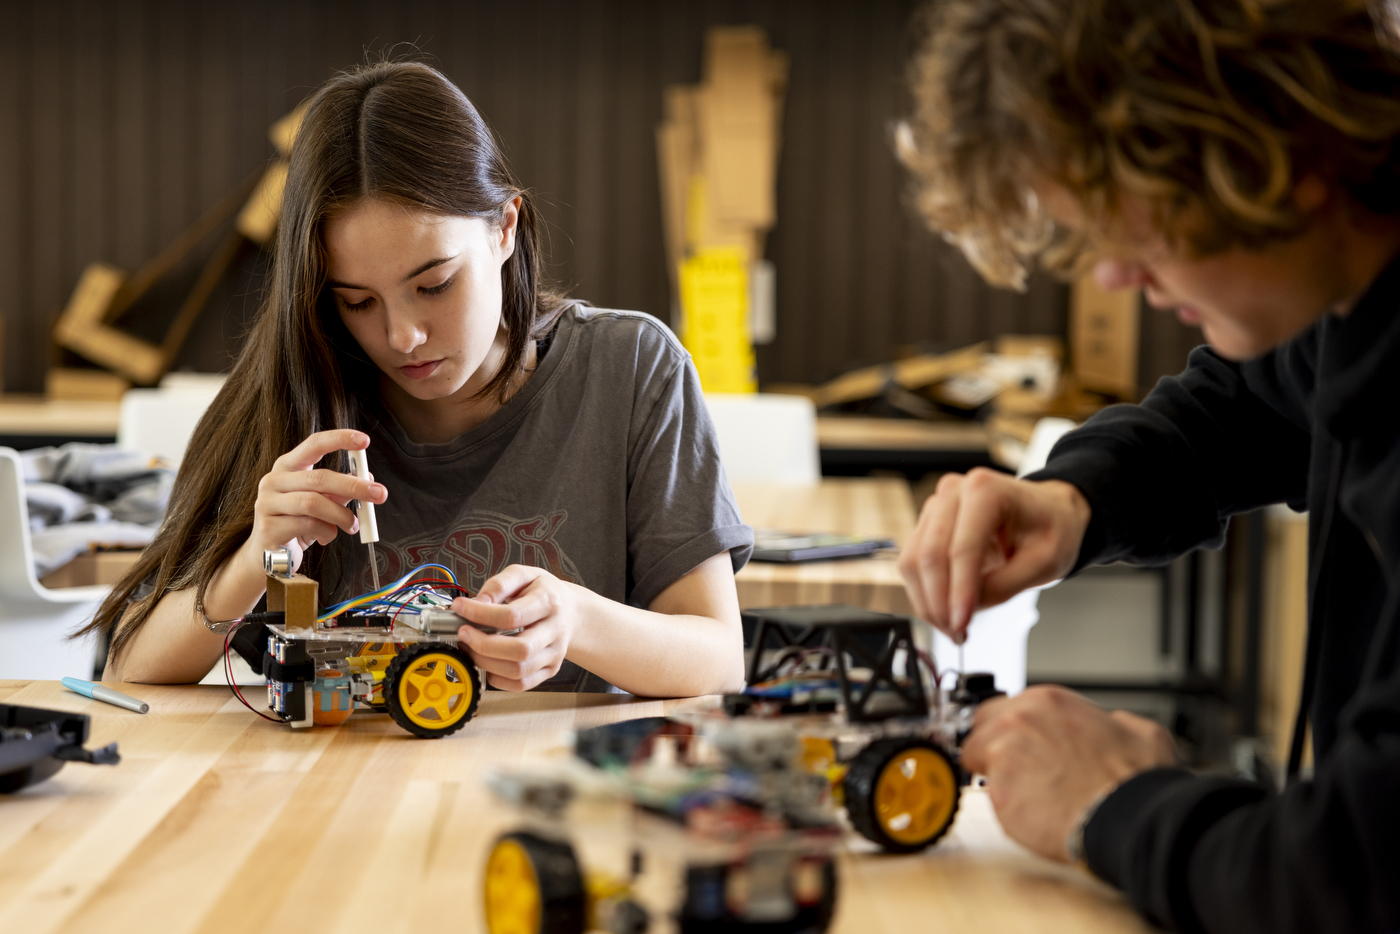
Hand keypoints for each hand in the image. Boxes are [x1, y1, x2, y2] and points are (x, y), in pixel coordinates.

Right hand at [243, 429, 386, 574]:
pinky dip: (326, 532)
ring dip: (342, 515)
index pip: (313, 445)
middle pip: (319, 477)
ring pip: (313, 503)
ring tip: (353, 525)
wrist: (268, 556)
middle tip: (379, 493)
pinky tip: (328, 537)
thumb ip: (341, 491)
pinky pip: (307, 525)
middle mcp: (273, 481)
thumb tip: (368, 479)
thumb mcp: (322, 504)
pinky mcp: (267, 528)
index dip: (339, 439)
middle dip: (353, 486)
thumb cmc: (297, 524)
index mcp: (287, 467)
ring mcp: (266, 504)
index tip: (364, 440)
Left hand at [452, 565, 579, 690]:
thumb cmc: (543, 592)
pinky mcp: (550, 669)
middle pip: (520, 649)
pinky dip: (498, 679)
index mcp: (549, 602)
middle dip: (483, 645)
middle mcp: (555, 630)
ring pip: (519, 670)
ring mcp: (555, 653)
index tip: (460, 608)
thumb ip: (500, 584)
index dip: (480, 614)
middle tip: (464, 633)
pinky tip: (487, 663)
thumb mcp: (524, 574)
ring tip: (471, 648)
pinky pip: (522, 684)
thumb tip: (478, 602)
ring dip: (486, 662)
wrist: (570, 610)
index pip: (512, 615)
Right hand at [897, 469, 1090, 640]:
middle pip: (929, 555)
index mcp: (986, 490)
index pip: (962, 548)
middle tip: (956, 633)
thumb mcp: (1044, 562)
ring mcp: (936, 506)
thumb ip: (1004, 585)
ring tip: (952, 627)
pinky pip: (913, 563)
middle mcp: (953, 492)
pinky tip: (945, 611)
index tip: (961, 625)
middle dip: (939, 602)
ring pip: (913, 561)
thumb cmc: (1051, 528)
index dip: (959, 591)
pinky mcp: (927, 524)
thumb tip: (965, 609)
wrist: (1048, 512)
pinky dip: (925, 593)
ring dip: (927, 602)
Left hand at [960, 685, 1176, 861]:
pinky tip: (1035, 813)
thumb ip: (1116, 721)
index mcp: (1047, 701)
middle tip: (1017, 771)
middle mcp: (1019, 720)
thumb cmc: (1134, 782)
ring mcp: (1003, 754)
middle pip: (981, 728)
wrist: (1129, 817)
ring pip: (977, 762)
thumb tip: (1115, 725)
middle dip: (993, 748)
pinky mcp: (998, 792)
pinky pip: (989, 798)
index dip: (1010, 731)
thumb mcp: (1140, 731)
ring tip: (1029, 795)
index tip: (1018, 746)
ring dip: (996, 776)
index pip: (1004, 708)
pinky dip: (1006, 807)